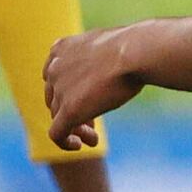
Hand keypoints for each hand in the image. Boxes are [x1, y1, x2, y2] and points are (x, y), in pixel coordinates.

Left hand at [40, 25, 146, 150]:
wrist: (137, 52)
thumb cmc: (135, 47)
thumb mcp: (110, 45)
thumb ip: (99, 57)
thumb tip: (112, 64)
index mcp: (60, 49)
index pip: (55, 76)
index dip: (68, 91)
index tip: (89, 98)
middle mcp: (55, 68)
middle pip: (55, 98)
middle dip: (71, 110)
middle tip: (92, 121)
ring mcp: (60, 90)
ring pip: (57, 117)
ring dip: (75, 127)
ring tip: (93, 136)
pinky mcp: (69, 110)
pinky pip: (57, 134)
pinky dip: (66, 142)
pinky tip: (81, 145)